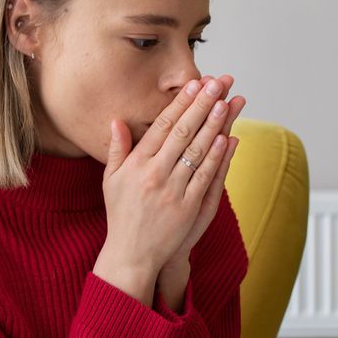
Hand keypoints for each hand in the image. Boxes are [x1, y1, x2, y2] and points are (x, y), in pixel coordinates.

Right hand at [94, 75, 244, 284]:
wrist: (131, 254)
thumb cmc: (121, 215)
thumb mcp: (110, 180)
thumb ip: (117, 149)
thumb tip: (117, 120)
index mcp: (136, 164)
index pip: (162, 126)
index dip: (180, 104)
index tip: (194, 84)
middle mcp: (154, 174)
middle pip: (182, 133)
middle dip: (202, 105)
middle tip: (218, 83)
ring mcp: (172, 190)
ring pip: (196, 151)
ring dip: (213, 125)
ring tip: (226, 103)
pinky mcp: (187, 207)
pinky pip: (204, 177)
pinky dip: (215, 157)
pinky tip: (226, 139)